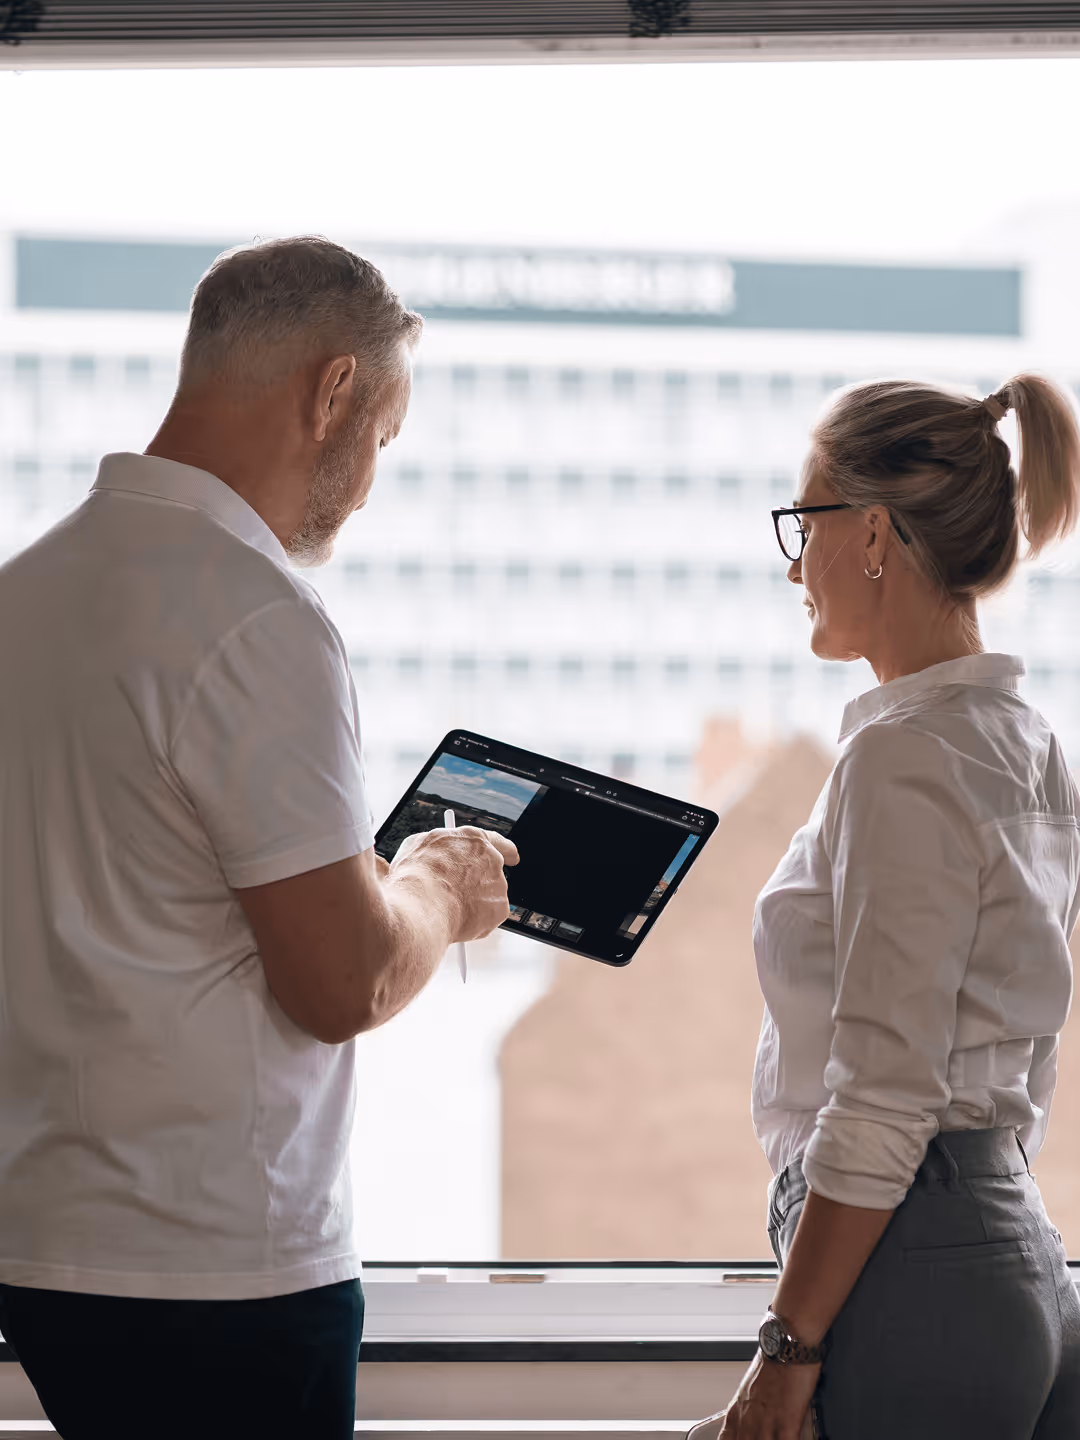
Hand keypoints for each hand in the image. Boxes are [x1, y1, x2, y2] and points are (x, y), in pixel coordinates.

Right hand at [390, 825, 518, 943]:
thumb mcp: (418, 846)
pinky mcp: (499, 909)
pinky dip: (475, 923)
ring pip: (489, 897)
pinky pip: (489, 918)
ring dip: (474, 904)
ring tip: (447, 909)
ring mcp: (497, 884)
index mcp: (472, 840)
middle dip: (482, 883)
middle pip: (494, 871)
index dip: (505, 850)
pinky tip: (455, 921)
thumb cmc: (414, 877)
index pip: (497, 842)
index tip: (511, 857)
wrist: (420, 907)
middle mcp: (491, 859)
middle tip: (466, 895)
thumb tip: (435, 854)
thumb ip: (438, 849)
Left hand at [686, 1353, 819, 1439]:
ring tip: (775, 1437)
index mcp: (736, 1411)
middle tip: (761, 1437)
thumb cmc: (772, 1361)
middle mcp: (747, 1421)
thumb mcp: (750, 1387)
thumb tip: (753, 1420)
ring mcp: (766, 1424)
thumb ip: (748, 1409)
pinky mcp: (787, 1422)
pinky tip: (795, 1439)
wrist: (787, 1343)